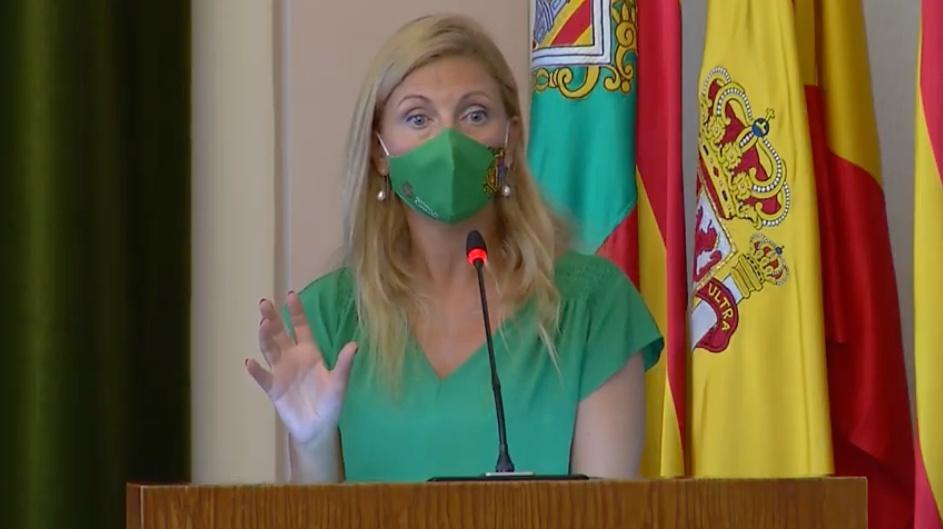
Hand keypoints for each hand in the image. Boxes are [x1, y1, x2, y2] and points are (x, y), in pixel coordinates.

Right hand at [246, 292, 356, 444]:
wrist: (318, 428)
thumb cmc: (331, 403)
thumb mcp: (340, 384)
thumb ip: (345, 365)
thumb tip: (354, 345)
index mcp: (310, 352)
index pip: (300, 327)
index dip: (295, 311)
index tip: (290, 295)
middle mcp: (293, 357)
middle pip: (280, 334)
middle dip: (272, 318)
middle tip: (265, 303)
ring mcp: (281, 372)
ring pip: (269, 350)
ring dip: (265, 337)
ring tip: (263, 324)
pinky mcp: (273, 389)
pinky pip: (263, 377)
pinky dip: (256, 370)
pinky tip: (250, 362)